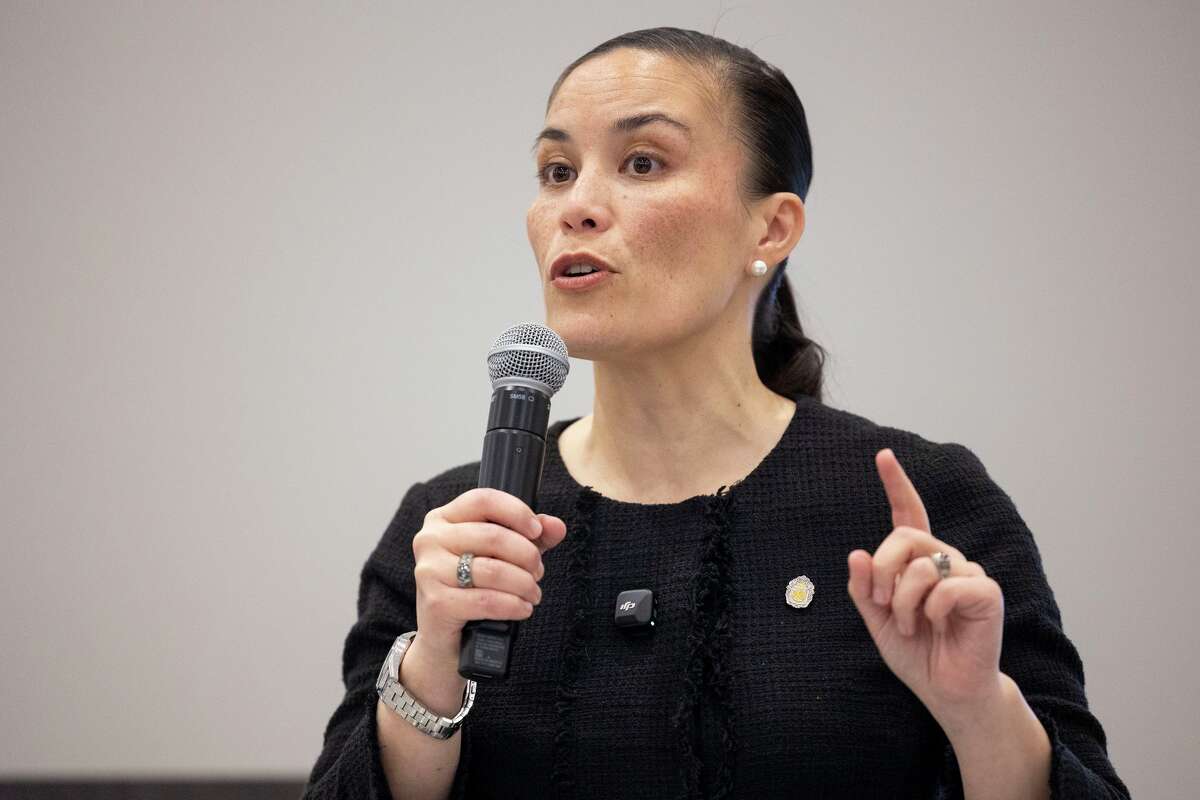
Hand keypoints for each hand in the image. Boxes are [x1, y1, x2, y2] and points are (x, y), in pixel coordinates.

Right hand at [411, 488, 567, 662]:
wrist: (442, 637)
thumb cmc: (470, 588)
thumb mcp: (501, 556)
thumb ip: (529, 537)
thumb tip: (556, 526)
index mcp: (443, 518)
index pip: (483, 500)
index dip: (516, 512)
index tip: (537, 531)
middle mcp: (430, 539)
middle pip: (493, 536)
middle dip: (527, 555)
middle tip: (537, 571)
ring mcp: (429, 571)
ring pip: (493, 570)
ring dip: (524, 583)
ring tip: (533, 593)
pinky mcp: (436, 603)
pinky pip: (487, 600)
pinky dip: (513, 605)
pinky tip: (523, 608)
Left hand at [846, 448, 1005, 725]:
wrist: (947, 691)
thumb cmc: (917, 654)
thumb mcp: (878, 620)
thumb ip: (864, 588)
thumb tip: (856, 553)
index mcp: (920, 562)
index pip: (908, 514)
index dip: (896, 484)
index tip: (883, 455)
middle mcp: (946, 559)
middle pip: (903, 538)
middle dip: (882, 573)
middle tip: (886, 607)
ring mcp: (969, 573)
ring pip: (921, 565)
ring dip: (905, 603)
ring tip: (913, 627)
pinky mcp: (986, 592)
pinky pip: (945, 587)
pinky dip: (931, 611)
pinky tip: (939, 627)